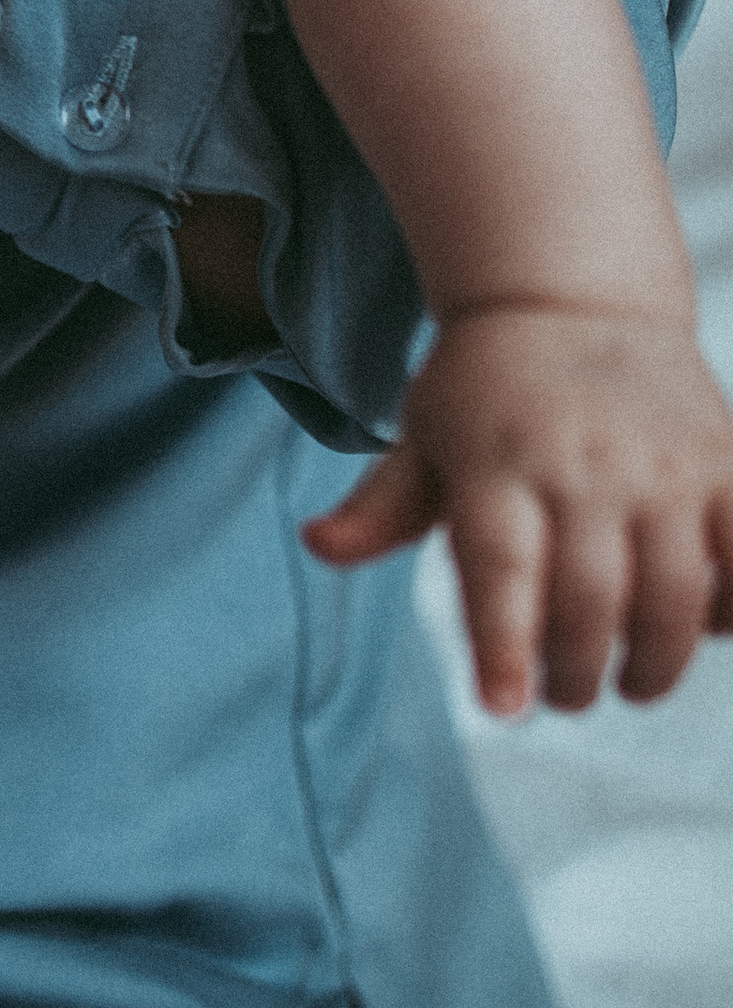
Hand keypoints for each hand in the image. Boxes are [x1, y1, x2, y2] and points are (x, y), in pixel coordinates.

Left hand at [304, 303, 732, 713]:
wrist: (567, 298)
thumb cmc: (482, 389)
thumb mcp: (423, 436)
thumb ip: (381, 505)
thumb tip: (316, 546)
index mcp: (494, 464)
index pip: (499, 568)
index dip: (502, 644)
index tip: (503, 708)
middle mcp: (579, 464)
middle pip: (588, 598)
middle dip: (578, 670)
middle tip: (568, 697)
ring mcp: (660, 463)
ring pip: (674, 592)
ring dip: (656, 659)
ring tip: (631, 683)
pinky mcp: (724, 460)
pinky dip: (730, 607)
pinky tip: (703, 625)